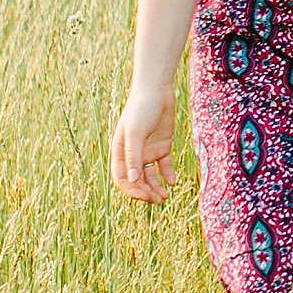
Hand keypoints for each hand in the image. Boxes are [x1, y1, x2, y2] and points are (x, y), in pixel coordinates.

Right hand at [110, 80, 178, 201]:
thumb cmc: (141, 109)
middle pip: (137, 180)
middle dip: (145, 192)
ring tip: (165, 197)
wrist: (157, 90)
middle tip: (158, 201)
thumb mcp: (136, 132)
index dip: (132, 190)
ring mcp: (148, 151)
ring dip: (156, 188)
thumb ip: (133, 156)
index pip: (122, 178)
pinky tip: (172, 182)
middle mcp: (133, 154)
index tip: (145, 196)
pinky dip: (167, 175)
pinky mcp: (162, 146)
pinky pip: (164, 166)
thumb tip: (132, 179)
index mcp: (120, 152)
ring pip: (150, 176)